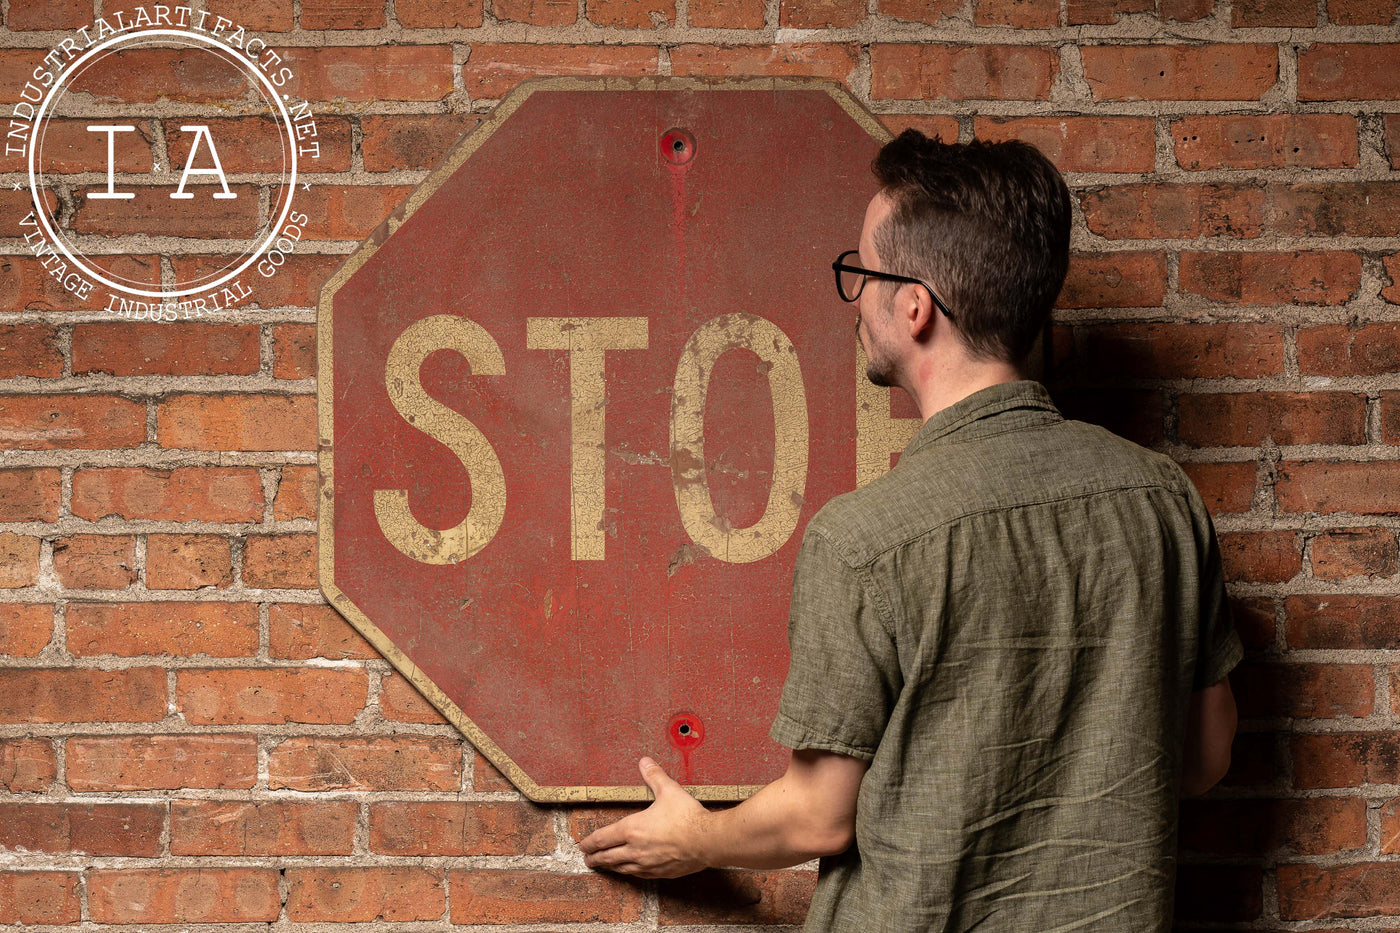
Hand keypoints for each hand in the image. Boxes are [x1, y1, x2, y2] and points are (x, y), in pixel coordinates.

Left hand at [579, 757, 708, 878]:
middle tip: (588, 859)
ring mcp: (647, 864)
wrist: (708, 840)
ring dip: (610, 867)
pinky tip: (630, 871)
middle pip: (607, 857)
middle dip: (595, 858)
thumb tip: (644, 762)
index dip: (589, 843)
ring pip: (621, 868)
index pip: (602, 838)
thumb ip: (654, 776)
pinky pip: (638, 875)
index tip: (583, 845)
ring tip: (605, 866)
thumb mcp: (669, 790)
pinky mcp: (660, 872)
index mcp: (632, 829)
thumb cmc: (688, 817)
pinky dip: (629, 873)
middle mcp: (635, 850)